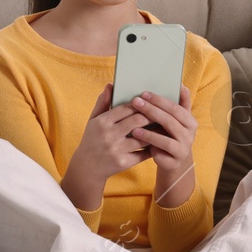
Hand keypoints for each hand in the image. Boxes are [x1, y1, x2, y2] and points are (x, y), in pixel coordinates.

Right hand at [62, 84, 151, 208]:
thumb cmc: (92, 139)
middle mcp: (109, 135)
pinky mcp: (123, 163)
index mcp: (102, 122)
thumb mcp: (93, 120)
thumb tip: (111, 85)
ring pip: (143, 137)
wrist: (87, 167)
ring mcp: (116, 150)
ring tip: (164, 126)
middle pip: (137, 121)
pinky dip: (152, 148)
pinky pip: (143, 153)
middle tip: (161, 112)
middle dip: (151, 115)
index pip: (126, 108)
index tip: (150, 102)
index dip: (140, 104)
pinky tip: (159, 142)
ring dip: (155, 131)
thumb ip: (103, 102)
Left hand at [128, 85, 198, 206]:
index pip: (174, 108)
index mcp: (190, 121)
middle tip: (135, 102)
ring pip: (166, 138)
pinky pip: (161, 151)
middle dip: (151, 110)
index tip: (144, 93)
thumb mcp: (175, 119)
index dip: (159, 100)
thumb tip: (182, 84)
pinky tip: (136, 136)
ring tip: (133, 123)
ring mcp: (183, 149)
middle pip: (169, 120)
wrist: (172, 160)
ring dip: (149, 129)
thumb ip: (180, 103)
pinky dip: (149, 142)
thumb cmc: (170, 134)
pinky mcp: (174, 161)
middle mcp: (190, 135)